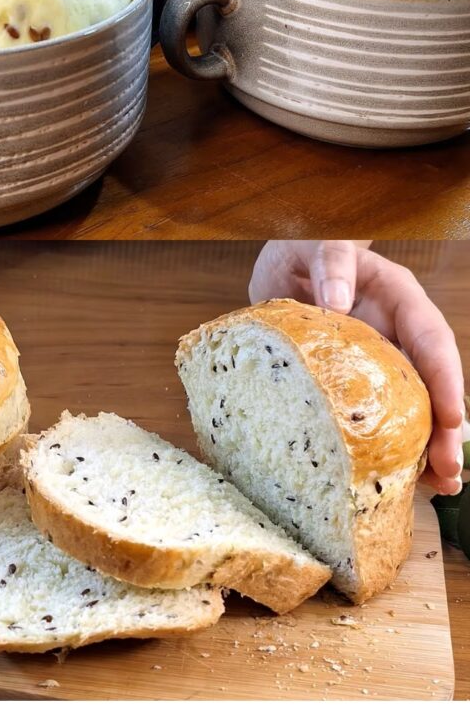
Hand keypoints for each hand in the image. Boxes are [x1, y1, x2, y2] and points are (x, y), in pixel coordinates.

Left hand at [249, 241, 464, 494]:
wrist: (281, 265)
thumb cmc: (303, 248)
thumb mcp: (318, 245)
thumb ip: (332, 262)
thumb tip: (338, 300)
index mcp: (398, 298)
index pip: (431, 337)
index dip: (445, 377)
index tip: (453, 416)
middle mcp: (397, 333)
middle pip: (431, 382)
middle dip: (445, 428)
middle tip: (449, 472)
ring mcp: (380, 360)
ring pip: (413, 405)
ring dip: (425, 445)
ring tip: (439, 489)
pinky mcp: (355, 381)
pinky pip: (378, 413)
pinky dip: (387, 444)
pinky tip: (394, 477)